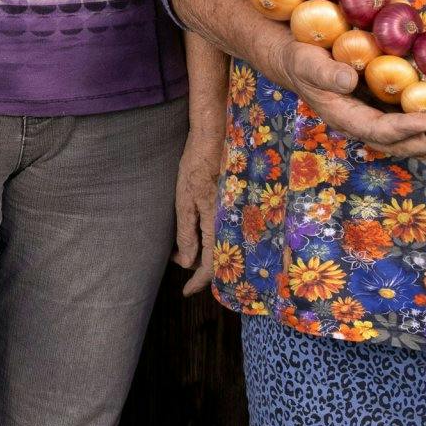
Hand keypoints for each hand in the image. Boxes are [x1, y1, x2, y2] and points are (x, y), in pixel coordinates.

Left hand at [173, 122, 224, 294]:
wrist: (218, 134)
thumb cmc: (197, 163)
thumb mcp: (185, 198)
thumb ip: (187, 232)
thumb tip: (185, 263)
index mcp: (220, 223)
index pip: (213, 265)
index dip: (199, 282)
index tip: (186, 292)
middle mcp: (235, 223)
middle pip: (224, 260)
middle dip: (206, 272)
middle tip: (187, 276)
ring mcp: (240, 214)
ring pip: (228, 247)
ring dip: (212, 257)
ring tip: (192, 260)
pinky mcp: (241, 204)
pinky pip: (232, 232)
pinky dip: (219, 241)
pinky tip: (205, 239)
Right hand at [273, 41, 425, 158]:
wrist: (300, 59)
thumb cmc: (302, 60)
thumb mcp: (307, 63)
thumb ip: (325, 73)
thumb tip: (349, 79)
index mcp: (345, 119)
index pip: (379, 132)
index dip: (405, 129)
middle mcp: (365, 125)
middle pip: (402, 145)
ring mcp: (378, 118)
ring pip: (414, 140)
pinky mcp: (387, 108)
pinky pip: (416, 122)